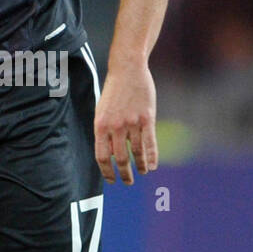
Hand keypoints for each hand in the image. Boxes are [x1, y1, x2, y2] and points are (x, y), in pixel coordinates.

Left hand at [94, 64, 157, 184]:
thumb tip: (110, 154)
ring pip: (137, 152)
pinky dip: (152, 157)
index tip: (112, 180)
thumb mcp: (102, 110)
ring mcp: (132, 123)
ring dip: (140, 166)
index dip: (106, 171)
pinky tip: (152, 166)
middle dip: (124, 174)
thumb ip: (105, 131)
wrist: (127, 69)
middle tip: (128, 182)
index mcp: (100, 125)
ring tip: (142, 173)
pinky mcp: (147, 118)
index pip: (102, 156)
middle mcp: (115, 127)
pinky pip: (150, 143)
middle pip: (120, 158)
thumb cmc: (113, 91)